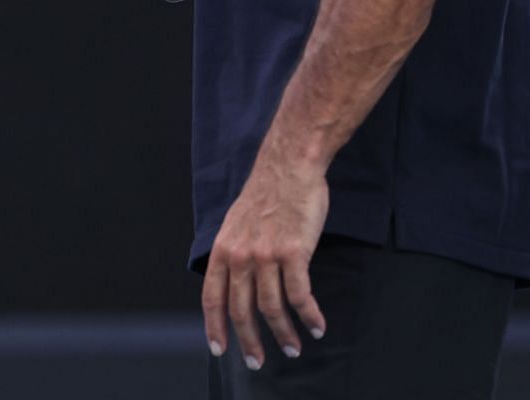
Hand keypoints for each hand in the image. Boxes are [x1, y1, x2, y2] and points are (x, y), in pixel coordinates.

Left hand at [202, 154, 329, 368]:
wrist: (288, 166)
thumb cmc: (267, 194)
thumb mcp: (236, 223)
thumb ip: (233, 252)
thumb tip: (233, 281)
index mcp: (223, 249)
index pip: (212, 298)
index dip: (215, 327)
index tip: (219, 349)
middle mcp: (240, 255)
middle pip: (242, 310)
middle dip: (250, 342)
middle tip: (258, 362)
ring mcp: (266, 255)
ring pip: (272, 309)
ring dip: (284, 334)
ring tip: (293, 348)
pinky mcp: (294, 253)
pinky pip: (300, 295)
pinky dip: (309, 316)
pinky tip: (316, 327)